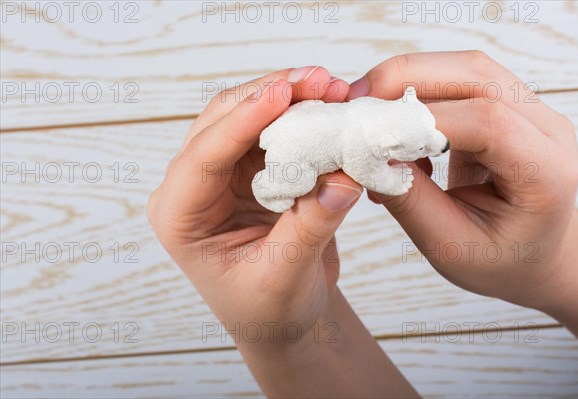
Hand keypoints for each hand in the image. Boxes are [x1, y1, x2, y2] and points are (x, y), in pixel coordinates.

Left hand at [147, 67, 417, 396]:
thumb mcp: (286, 275)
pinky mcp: (253, 168)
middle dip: (270, 97)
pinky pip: (276, 130)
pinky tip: (330, 107)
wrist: (282, 317)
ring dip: (290, 98)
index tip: (283, 94)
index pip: (204, 158)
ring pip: (249, 117)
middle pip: (223, 123)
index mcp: (181, 217)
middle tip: (320, 81)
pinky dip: (303, 115)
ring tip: (332, 87)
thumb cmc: (270, 308)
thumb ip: (311, 225)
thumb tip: (345, 177)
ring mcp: (224, 173)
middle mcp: (195, 187)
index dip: (242, 121)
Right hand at [349, 51, 577, 352]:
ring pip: (463, 68)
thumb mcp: (449, 245)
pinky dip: (416, 89)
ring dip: (408, 78)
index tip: (370, 132)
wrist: (534, 253)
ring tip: (368, 108)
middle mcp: (545, 129)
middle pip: (475, 75)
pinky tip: (395, 122)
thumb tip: (365, 157)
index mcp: (545, 171)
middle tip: (356, 101)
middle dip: (407, 79)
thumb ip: (408, 200)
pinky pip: (456, 79)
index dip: (423, 119)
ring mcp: (528, 110)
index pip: (488, 122)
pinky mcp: (504, 104)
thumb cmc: (501, 260)